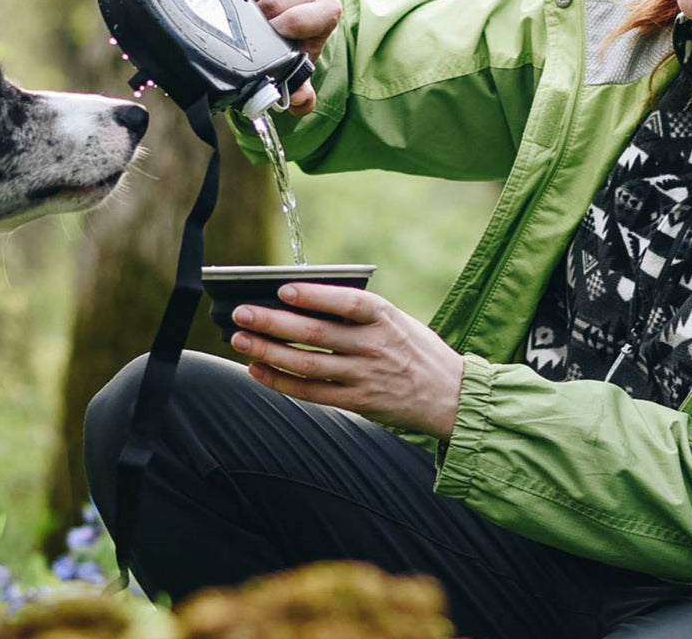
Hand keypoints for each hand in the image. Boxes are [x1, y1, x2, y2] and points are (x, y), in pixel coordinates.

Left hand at [230, 283, 463, 439]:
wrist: (451, 395)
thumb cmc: (412, 347)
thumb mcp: (395, 319)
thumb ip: (355, 311)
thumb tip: (297, 300)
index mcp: (385, 317)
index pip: (347, 302)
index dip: (314, 296)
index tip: (283, 289)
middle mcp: (375, 346)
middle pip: (316, 335)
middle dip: (273, 323)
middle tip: (241, 313)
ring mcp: (366, 377)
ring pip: (307, 365)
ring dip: (269, 353)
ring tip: (240, 340)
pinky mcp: (359, 402)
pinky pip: (312, 393)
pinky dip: (281, 381)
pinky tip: (257, 370)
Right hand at [236, 0, 341, 115]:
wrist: (289, 6)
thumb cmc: (294, 37)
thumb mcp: (295, 62)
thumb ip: (299, 88)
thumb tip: (298, 102)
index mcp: (329, 11)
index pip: (302, 18)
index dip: (280, 28)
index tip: (270, 34)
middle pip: (277, 0)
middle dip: (261, 15)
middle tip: (256, 22)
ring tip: (251, 5)